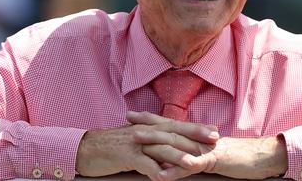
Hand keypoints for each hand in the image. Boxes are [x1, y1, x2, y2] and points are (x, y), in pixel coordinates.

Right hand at [75, 111, 218, 179]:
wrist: (86, 148)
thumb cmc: (112, 147)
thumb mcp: (136, 141)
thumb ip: (154, 143)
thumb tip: (170, 149)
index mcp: (149, 127)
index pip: (176, 125)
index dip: (195, 128)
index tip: (214, 130)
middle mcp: (145, 131)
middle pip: (174, 132)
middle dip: (195, 135)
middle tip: (214, 139)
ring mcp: (136, 143)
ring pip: (160, 148)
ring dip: (178, 156)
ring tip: (194, 162)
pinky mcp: (125, 155)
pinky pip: (142, 163)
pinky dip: (153, 170)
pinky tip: (162, 178)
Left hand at [130, 112, 287, 180]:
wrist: (258, 157)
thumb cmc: (234, 157)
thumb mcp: (208, 153)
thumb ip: (191, 152)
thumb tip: (173, 156)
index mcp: (194, 135)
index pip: (169, 124)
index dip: (149, 119)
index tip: (130, 114)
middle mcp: (196, 138)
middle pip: (168, 130)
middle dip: (147, 126)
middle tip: (127, 122)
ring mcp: (203, 149)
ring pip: (177, 145)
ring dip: (156, 143)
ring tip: (137, 142)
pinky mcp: (212, 161)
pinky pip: (192, 166)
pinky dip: (176, 171)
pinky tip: (161, 175)